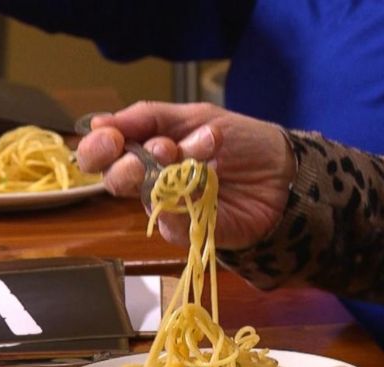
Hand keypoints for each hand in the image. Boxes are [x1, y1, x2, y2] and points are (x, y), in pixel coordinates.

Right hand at [75, 102, 294, 249]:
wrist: (285, 172)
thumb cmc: (243, 142)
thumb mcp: (197, 117)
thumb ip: (150, 117)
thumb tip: (99, 121)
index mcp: (148, 147)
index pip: (105, 151)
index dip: (99, 146)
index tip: (109, 137)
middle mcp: (153, 179)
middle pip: (116, 179)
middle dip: (125, 165)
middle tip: (154, 153)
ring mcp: (171, 207)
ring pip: (146, 199)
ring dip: (166, 176)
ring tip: (198, 155)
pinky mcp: (191, 232)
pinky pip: (172, 224)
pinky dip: (182, 207)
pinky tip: (202, 189)